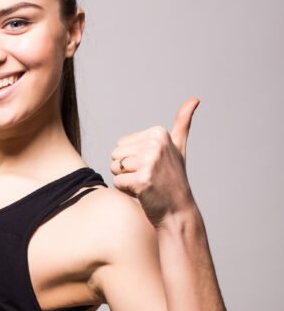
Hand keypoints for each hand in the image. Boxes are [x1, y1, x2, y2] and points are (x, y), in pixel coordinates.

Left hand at [110, 98, 199, 227]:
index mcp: (159, 133)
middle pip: (115, 155)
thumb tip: (194, 99)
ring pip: (114, 168)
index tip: (152, 167)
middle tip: (148, 178)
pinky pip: (117, 183)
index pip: (121, 144)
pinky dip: (126, 191)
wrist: (178, 211)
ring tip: (146, 185)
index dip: (132, 159)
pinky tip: (143, 193)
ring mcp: (149, 162)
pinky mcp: (141, 180)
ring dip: (126, 180)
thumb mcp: (178, 148)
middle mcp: (154, 144)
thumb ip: (183, 123)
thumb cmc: (174, 180)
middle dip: (127, 170)